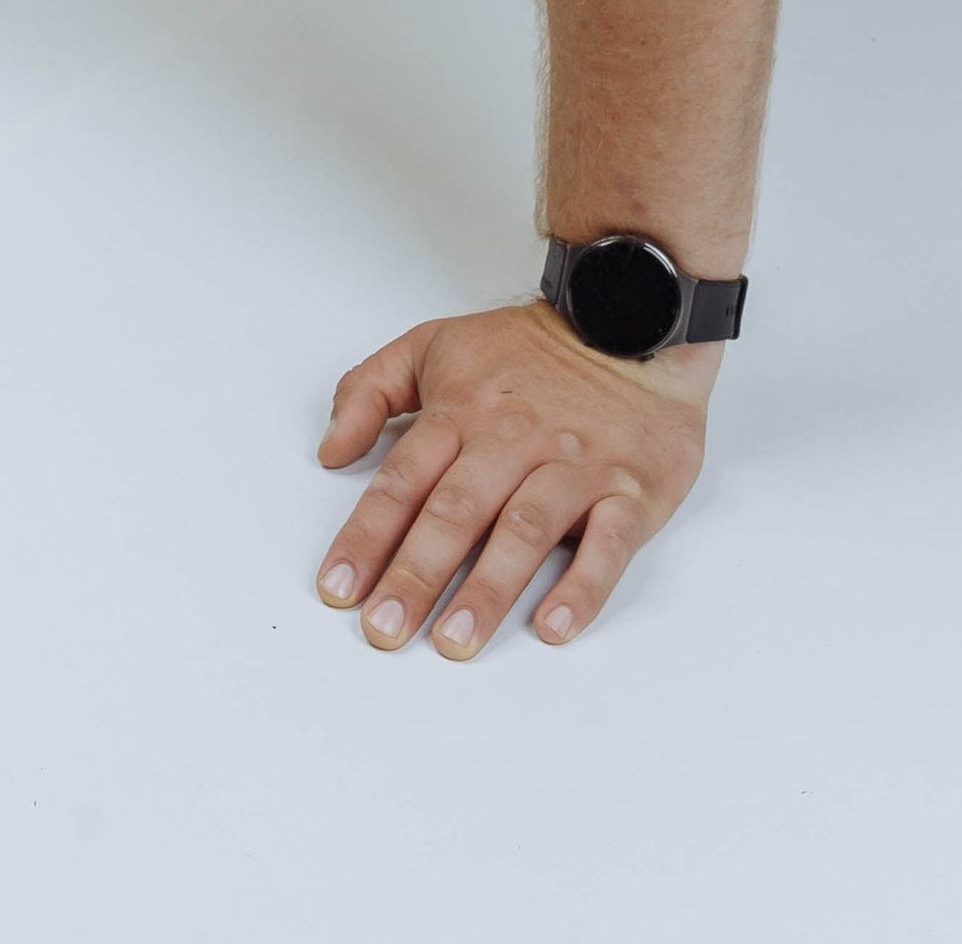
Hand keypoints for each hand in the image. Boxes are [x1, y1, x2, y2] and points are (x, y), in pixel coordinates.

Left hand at [316, 299, 711, 655]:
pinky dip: (583, 587)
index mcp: (462, 409)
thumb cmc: (530, 351)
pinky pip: (609, 543)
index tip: (338, 588)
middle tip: (385, 629)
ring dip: (488, 589)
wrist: (632, 322)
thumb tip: (329, 449)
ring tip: (454, 641)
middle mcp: (514, 440)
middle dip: (417, 574)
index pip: (403, 480)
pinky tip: (553, 626)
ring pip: (525, 531)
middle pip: (457, 511)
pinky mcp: (630, 491)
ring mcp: (575, 467)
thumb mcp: (436, 344)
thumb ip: (370, 388)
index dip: (368, 536)